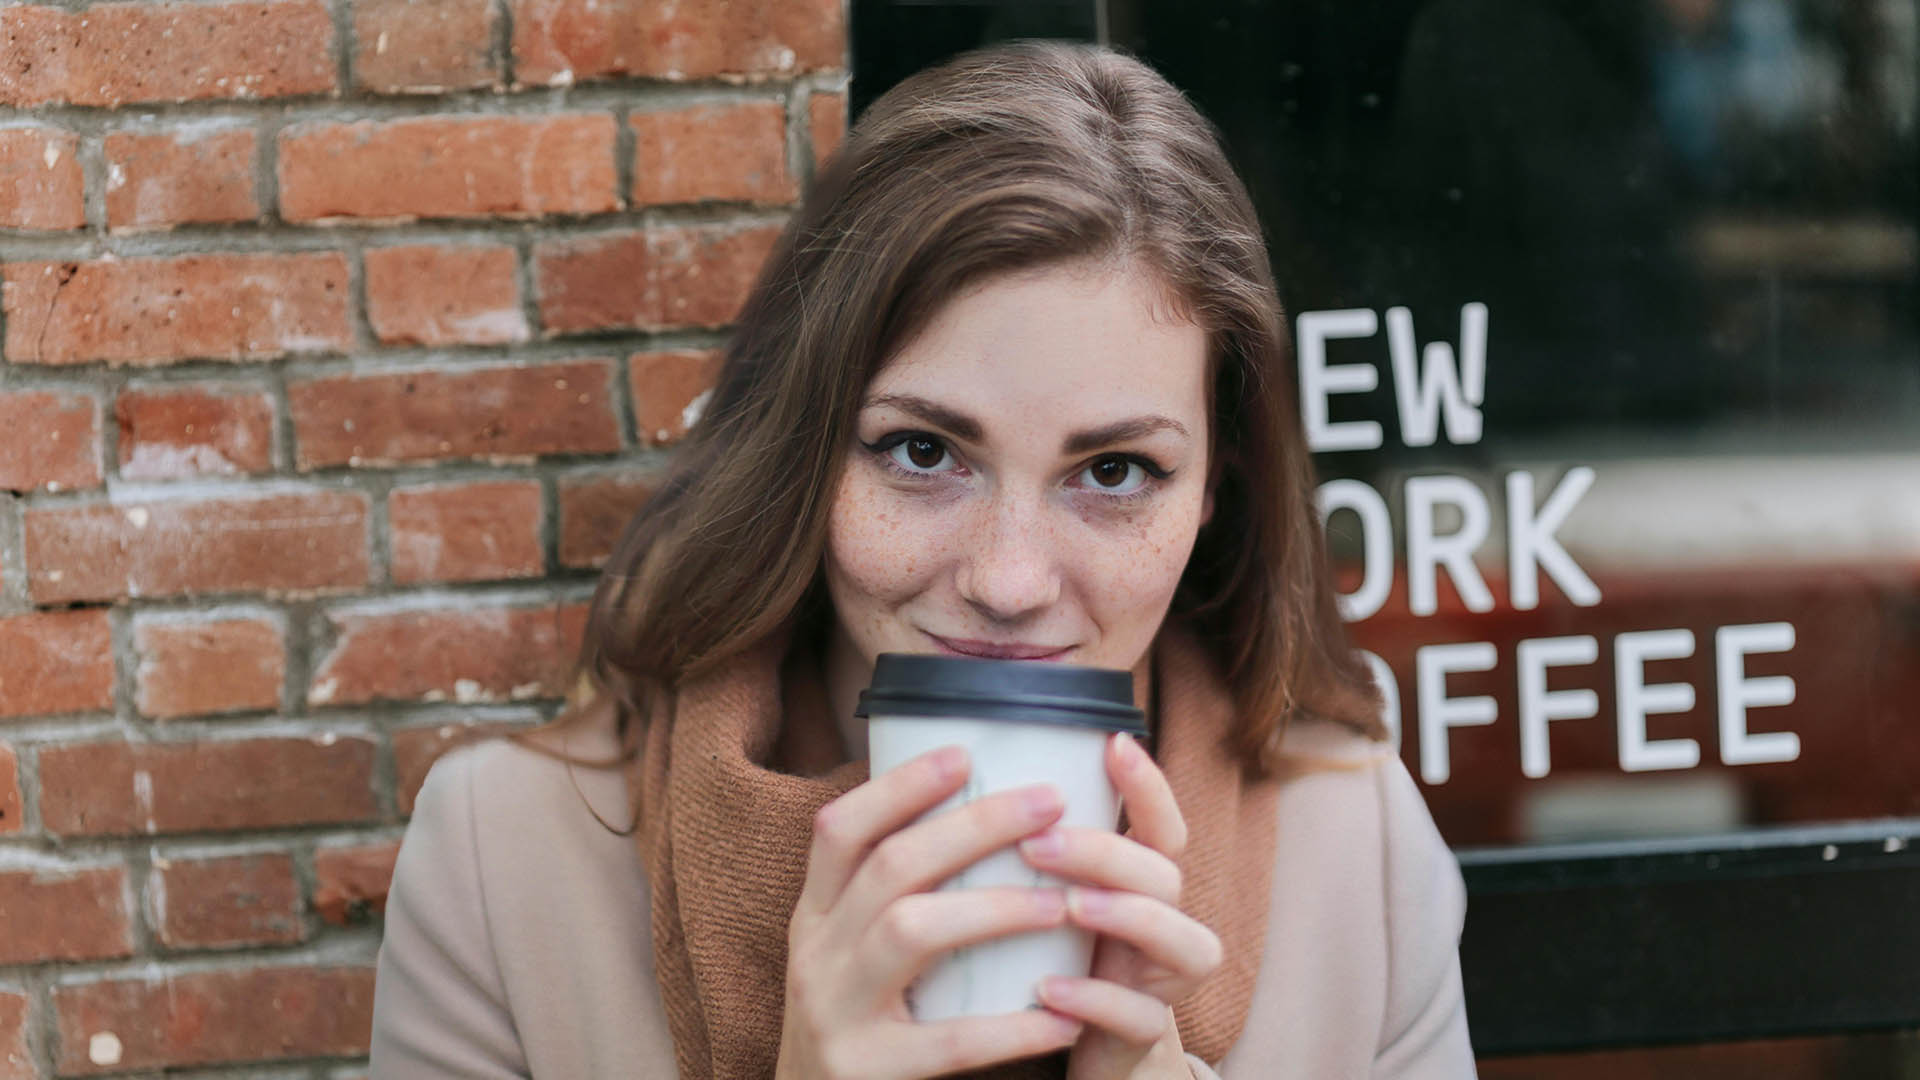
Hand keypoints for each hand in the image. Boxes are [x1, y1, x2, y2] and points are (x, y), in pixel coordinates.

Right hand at [777, 745, 1086, 1079]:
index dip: (899, 786)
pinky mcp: (865, 1071)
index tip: (963, 753)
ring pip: (912, 932)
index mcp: (813, 919)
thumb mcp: (846, 958)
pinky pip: (949, 1041)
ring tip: (1064, 902)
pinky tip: (1064, 1018)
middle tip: (1049, 802)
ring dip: (995, 907)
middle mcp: (814, 956)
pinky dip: (1012, 1027)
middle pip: (891, 867)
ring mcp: (834, 1014)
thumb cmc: (853, 1031)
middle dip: (973, 826)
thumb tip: (973, 821)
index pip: (839, 830)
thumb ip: (889, 902)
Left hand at [1017, 732, 1221, 1078]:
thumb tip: (963, 773)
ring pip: (1185, 942)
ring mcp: (1162, 981)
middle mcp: (1163, 923)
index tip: (1114, 742)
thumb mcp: (1044, 896)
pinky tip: (1048, 990)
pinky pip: (1141, 1018)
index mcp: (1139, 882)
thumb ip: (1031, 849)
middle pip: (1165, 874)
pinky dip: (1097, 999)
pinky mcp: (1143, 1036)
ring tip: (1071, 906)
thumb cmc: (1053, 957)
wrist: (1071, 1048)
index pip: (1160, 823)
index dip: (1148, 785)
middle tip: (1039, 843)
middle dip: (1108, 852)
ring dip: (1125, 916)